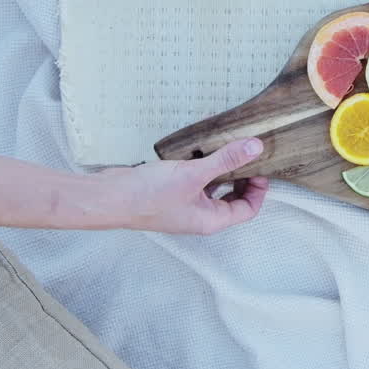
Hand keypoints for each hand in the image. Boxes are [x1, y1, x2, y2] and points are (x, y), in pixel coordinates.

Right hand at [96, 138, 269, 234]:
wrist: (108, 198)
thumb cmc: (148, 195)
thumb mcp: (193, 174)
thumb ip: (226, 160)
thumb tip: (256, 148)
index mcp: (211, 220)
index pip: (248, 210)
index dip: (259, 189)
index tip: (260, 166)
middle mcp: (200, 216)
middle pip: (233, 199)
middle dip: (243, 178)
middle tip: (246, 155)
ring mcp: (185, 206)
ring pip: (213, 188)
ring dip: (222, 170)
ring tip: (226, 149)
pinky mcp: (171, 194)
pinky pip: (196, 181)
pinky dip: (202, 167)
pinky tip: (199, 151)